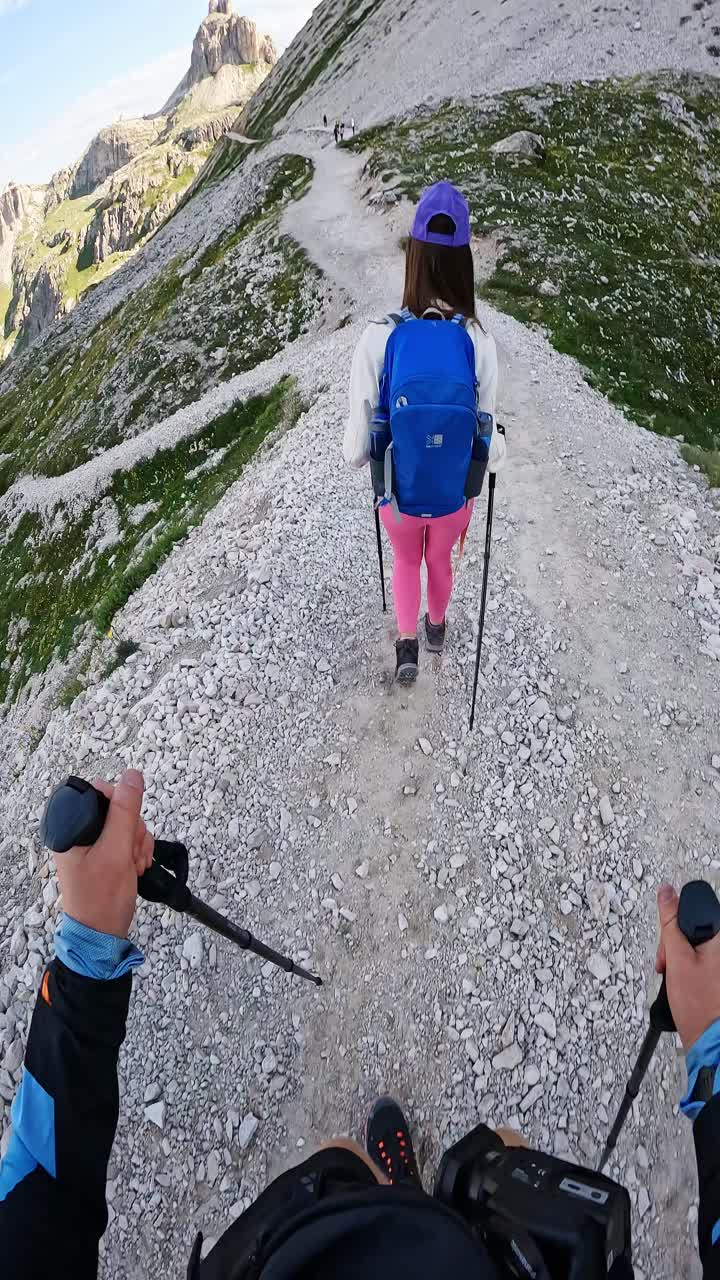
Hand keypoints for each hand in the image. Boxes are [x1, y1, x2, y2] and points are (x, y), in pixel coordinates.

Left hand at [55, 771, 153, 938]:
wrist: (103, 934)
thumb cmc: (102, 898)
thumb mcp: (116, 851)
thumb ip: (124, 812)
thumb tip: (132, 775)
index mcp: (70, 828)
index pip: (97, 793)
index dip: (119, 803)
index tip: (128, 826)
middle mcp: (79, 833)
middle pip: (117, 808)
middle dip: (133, 829)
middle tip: (131, 854)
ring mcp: (93, 844)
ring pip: (127, 824)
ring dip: (138, 842)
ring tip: (134, 865)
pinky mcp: (106, 854)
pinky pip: (129, 839)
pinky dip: (138, 851)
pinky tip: (137, 867)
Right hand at [656, 884, 719, 1051]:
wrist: (710, 1040)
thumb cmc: (698, 1005)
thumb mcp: (678, 958)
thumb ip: (671, 923)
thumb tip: (666, 893)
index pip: (691, 910)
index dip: (674, 927)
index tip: (669, 946)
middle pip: (692, 927)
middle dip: (674, 945)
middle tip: (671, 967)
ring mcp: (719, 959)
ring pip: (693, 943)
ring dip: (679, 956)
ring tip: (676, 977)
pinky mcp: (716, 971)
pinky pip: (699, 957)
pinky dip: (687, 966)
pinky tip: (684, 981)